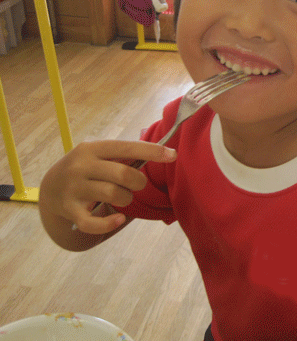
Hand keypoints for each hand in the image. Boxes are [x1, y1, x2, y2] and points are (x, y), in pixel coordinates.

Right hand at [39, 140, 176, 235]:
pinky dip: (110, 224)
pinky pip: (93, 223)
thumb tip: (164, 153)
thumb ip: (124, 156)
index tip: (172, 154)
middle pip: (123, 174)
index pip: (127, 147)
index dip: (152, 151)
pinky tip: (119, 219)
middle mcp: (81, 166)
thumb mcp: (99, 156)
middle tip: (137, 184)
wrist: (50, 188)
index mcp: (92, 149)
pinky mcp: (69, 211)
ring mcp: (73, 189)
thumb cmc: (88, 170)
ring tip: (123, 197)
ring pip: (114, 195)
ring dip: (127, 199)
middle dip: (139, 181)